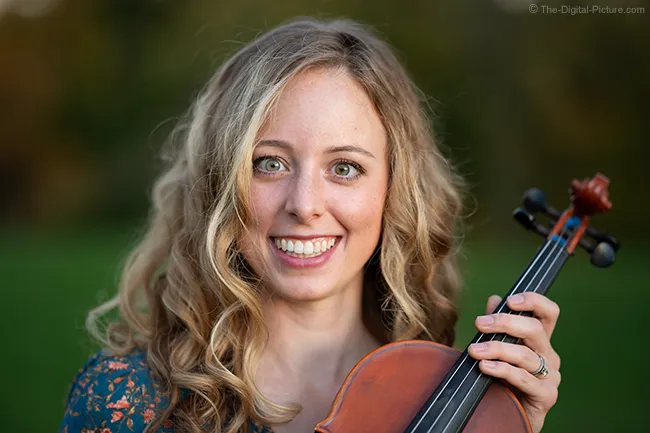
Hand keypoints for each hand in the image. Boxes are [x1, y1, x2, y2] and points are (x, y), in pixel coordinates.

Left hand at [467, 293, 560, 432]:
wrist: (510, 417)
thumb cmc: (504, 379)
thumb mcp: (499, 350)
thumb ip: (498, 326)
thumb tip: (494, 299)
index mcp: (540, 341)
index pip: (548, 313)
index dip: (534, 301)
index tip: (510, 300)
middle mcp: (549, 355)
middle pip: (534, 329)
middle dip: (504, 323)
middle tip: (479, 323)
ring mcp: (550, 376)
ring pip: (525, 354)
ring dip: (496, 349)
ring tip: (474, 350)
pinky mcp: (545, 395)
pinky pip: (523, 378)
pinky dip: (501, 370)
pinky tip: (485, 367)